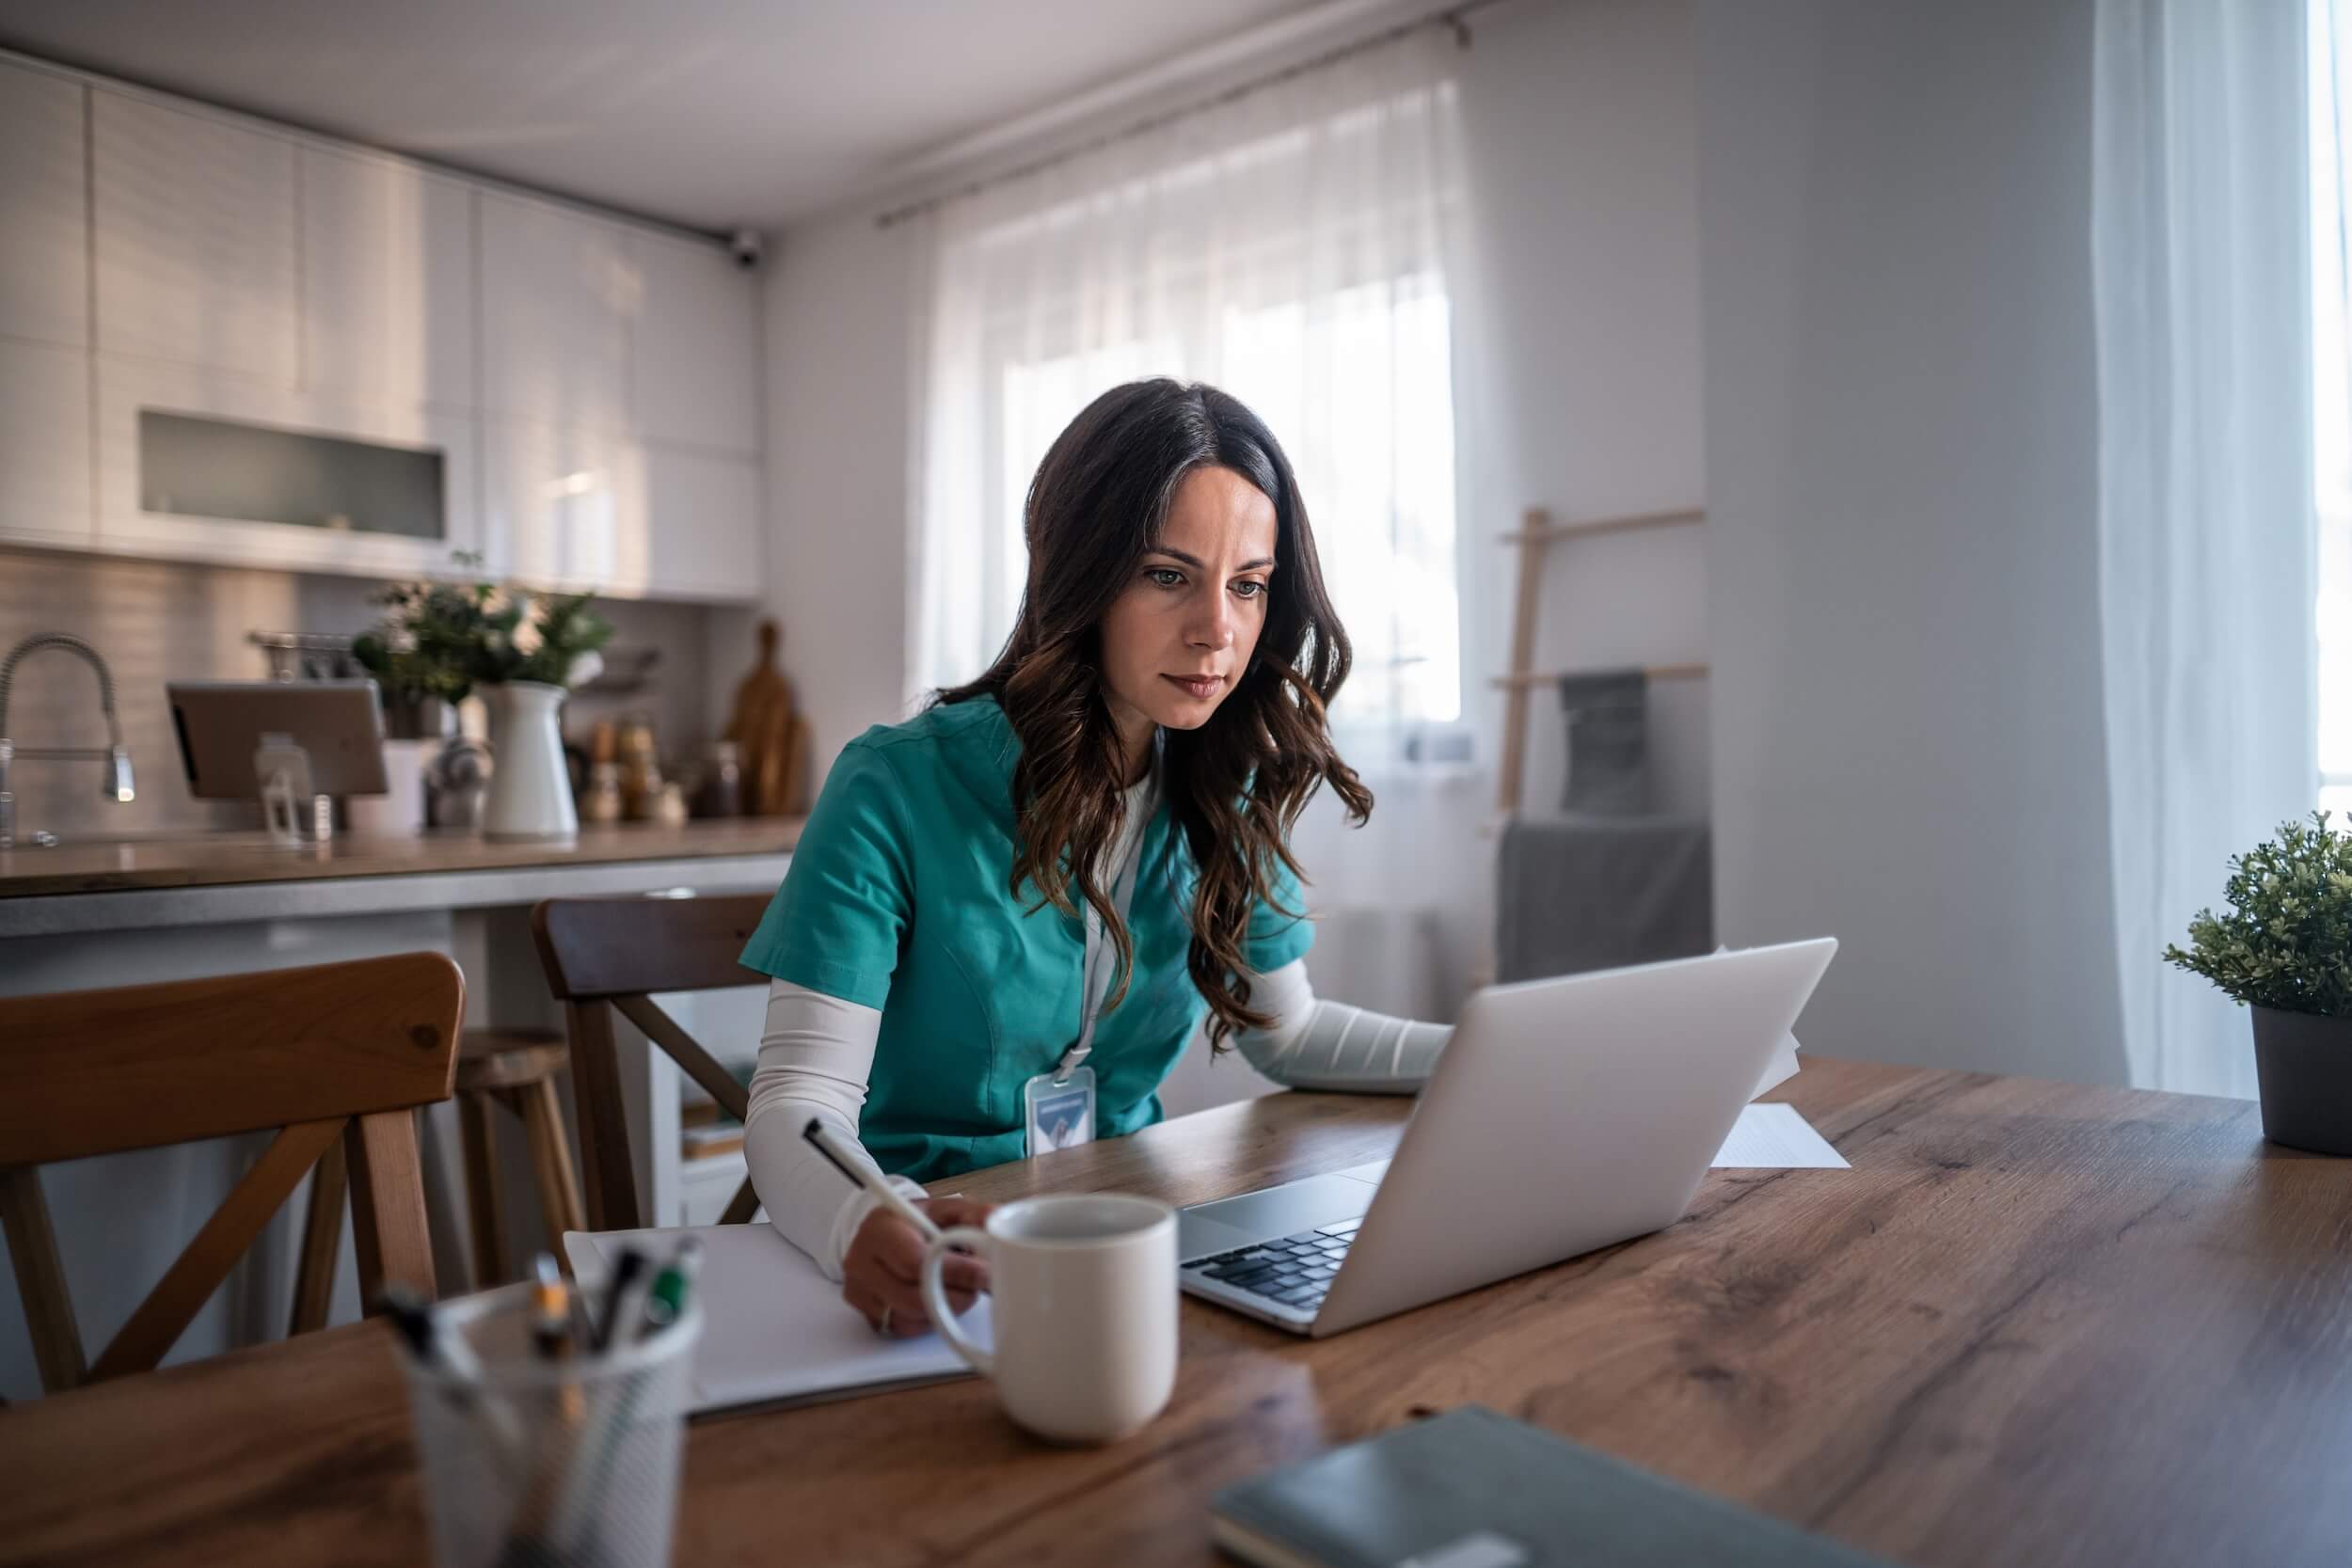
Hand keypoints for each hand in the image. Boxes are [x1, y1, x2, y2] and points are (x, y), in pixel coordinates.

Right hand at [841, 1197, 993, 1338]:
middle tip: (981, 1286)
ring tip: (963, 1290)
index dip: (955, 1272)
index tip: (984, 1272)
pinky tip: (941, 1301)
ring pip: (910, 1318)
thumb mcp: (945, 1210)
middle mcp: (861, 1261)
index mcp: (879, 1228)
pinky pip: (904, 1329)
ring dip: (946, 1310)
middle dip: (956, 1295)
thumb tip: (995, 1221)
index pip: (915, 1261)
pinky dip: (930, 1320)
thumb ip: (973, 1214)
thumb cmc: (918, 1223)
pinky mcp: (868, 1315)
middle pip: (912, 1297)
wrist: (886, 1236)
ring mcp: (860, 1292)